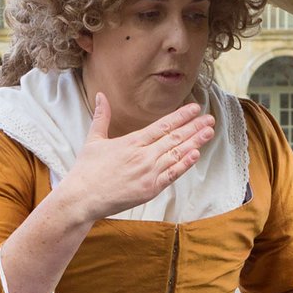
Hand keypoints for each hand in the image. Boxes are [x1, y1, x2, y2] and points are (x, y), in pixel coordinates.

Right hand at [55, 95, 216, 222]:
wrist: (82, 198)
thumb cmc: (86, 170)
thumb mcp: (94, 139)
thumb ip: (102, 117)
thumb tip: (101, 95)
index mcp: (131, 142)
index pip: (162, 125)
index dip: (180, 116)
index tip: (194, 108)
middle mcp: (143, 155)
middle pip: (174, 138)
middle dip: (194, 127)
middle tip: (210, 118)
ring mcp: (148, 173)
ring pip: (176, 154)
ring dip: (195, 142)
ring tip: (209, 132)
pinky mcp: (149, 189)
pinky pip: (172, 175)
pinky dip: (185, 164)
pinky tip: (196, 154)